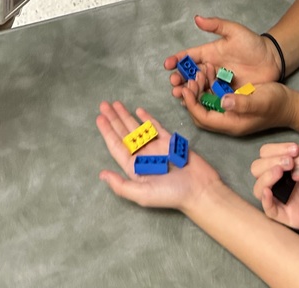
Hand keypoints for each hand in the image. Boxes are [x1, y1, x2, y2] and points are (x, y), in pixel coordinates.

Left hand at [96, 100, 221, 211]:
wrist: (199, 189)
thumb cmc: (171, 195)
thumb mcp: (143, 194)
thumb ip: (121, 185)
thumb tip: (101, 174)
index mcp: (134, 168)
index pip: (117, 146)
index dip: (107, 132)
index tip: (99, 118)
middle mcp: (142, 156)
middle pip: (124, 134)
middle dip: (114, 119)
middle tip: (103, 104)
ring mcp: (155, 147)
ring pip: (137, 128)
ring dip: (126, 116)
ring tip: (116, 104)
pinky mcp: (169, 141)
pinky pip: (155, 127)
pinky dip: (147, 119)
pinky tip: (139, 111)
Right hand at [165, 14, 281, 96]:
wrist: (272, 60)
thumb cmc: (253, 44)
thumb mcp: (235, 31)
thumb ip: (216, 25)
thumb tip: (197, 18)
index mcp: (209, 53)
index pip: (189, 56)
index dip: (177, 60)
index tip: (167, 64)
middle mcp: (210, 68)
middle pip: (189, 74)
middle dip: (179, 78)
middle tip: (174, 83)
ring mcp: (217, 82)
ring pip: (198, 87)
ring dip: (187, 91)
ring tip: (180, 94)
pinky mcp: (226, 93)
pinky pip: (211, 98)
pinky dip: (201, 101)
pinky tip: (195, 104)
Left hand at [181, 72, 296, 136]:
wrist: (289, 104)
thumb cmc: (276, 103)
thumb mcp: (261, 101)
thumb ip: (242, 103)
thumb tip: (222, 101)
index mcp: (231, 123)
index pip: (203, 118)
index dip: (192, 104)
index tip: (185, 88)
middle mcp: (227, 120)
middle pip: (201, 112)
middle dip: (192, 96)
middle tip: (191, 78)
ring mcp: (230, 112)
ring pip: (207, 103)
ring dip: (200, 88)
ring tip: (200, 71)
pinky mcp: (233, 103)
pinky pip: (215, 96)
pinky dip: (209, 85)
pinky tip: (210, 71)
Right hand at [251, 142, 298, 237]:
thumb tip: (289, 166)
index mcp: (284, 164)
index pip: (266, 153)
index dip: (276, 149)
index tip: (295, 151)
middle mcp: (280, 180)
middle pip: (257, 168)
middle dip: (270, 161)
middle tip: (289, 163)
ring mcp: (282, 198)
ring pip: (258, 188)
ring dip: (266, 176)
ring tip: (282, 172)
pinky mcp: (287, 215)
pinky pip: (268, 209)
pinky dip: (264, 199)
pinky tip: (270, 190)